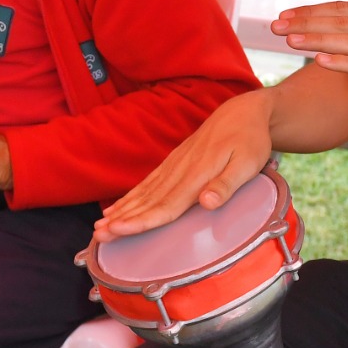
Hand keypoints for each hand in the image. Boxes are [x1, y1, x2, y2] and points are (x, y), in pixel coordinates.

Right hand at [93, 90, 274, 241]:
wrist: (243, 112)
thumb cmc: (249, 141)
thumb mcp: (248, 164)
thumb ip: (226, 185)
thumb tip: (206, 202)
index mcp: (197, 174)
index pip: (165, 205)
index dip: (141, 221)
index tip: (118, 230)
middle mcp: (180, 171)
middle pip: (147, 201)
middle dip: (122, 220)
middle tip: (98, 235)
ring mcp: (174, 166)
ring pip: (143, 193)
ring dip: (120, 210)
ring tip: (99, 226)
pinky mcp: (173, 163)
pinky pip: (147, 183)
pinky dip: (129, 198)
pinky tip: (116, 208)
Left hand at [273, 0, 347, 114]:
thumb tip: (342, 30)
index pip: (342, 9)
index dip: (310, 12)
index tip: (283, 16)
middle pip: (341, 20)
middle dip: (305, 22)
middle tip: (273, 26)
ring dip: (317, 39)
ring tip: (289, 41)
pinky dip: (344, 61)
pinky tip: (320, 61)